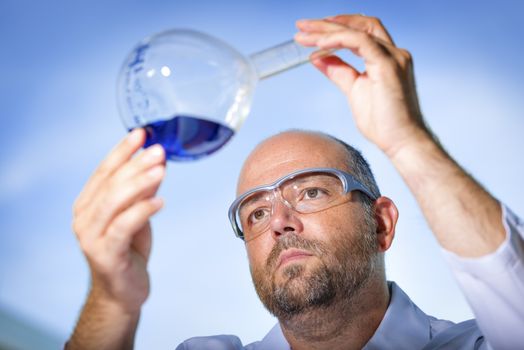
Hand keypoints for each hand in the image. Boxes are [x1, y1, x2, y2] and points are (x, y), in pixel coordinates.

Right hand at [72, 129, 165, 312]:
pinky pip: (124, 226)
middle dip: (136, 163)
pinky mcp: (106, 253)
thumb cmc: (127, 250)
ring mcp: (91, 236)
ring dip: (139, 183)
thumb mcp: (137, 214)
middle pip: (110, 183)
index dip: (123, 150)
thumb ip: (143, 190)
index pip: (105, 170)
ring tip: (161, 170)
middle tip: (158, 150)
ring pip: (114, 201)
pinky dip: (142, 211)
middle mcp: (85, 217)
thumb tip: (158, 161)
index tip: (141, 133)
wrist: (122, 291)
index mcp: (88, 203)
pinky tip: (160, 202)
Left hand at [295, 14, 429, 156]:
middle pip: (359, 24)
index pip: (360, 31)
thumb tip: (317, 57)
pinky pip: (360, 42)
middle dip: (328, 23)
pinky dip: (338, 40)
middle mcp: (393, 53)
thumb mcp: (353, 91)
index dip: (335, 28)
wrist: (401, 142)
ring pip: (358, 30)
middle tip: (301, 25)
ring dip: (328, 30)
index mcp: (386, 58)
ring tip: (304, 35)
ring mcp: (393, 57)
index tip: (309, 31)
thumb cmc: (383, 123)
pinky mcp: (388, 65)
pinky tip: (320, 44)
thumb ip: (338, 72)